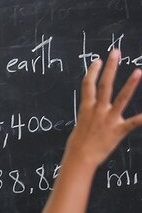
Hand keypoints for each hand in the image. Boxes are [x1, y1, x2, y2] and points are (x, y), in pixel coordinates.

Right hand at [64, 50, 141, 168]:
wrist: (79, 159)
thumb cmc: (77, 146)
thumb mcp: (80, 127)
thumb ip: (89, 117)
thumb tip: (90, 115)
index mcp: (86, 109)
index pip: (88, 85)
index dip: (93, 71)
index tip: (98, 60)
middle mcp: (98, 111)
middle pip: (104, 85)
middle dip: (110, 68)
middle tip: (115, 53)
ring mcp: (108, 119)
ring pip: (120, 99)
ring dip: (130, 85)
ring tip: (138, 71)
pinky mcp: (118, 130)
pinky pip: (133, 123)